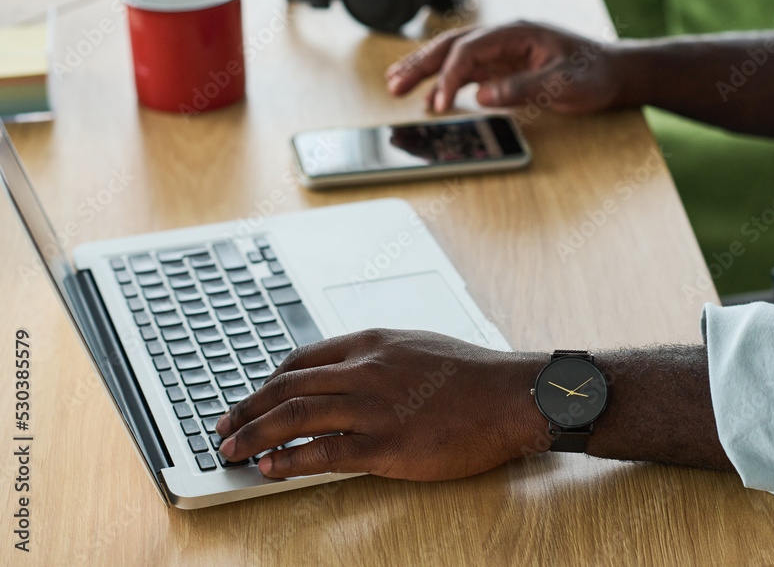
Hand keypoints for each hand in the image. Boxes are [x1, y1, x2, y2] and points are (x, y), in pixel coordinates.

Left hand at [214, 329, 548, 480]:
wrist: (512, 395)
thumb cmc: (471, 375)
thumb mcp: (417, 347)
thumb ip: (376, 358)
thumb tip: (343, 376)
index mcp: (371, 344)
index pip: (300, 361)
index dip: (266, 383)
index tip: (251, 399)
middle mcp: (365, 370)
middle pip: (286, 387)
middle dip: (246, 409)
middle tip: (222, 427)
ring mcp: (374, 408)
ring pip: (294, 417)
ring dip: (254, 435)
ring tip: (231, 450)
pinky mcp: (386, 446)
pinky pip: (323, 453)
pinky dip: (288, 460)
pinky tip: (270, 468)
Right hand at [385, 21, 624, 113]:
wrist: (614, 73)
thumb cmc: (593, 74)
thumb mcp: (563, 84)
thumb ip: (522, 88)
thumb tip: (482, 96)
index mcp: (516, 33)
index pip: (469, 51)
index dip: (449, 78)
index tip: (438, 105)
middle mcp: (503, 38)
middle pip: (451, 46)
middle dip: (420, 65)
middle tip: (394, 86)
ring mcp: (501, 52)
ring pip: (453, 56)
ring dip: (425, 70)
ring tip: (396, 85)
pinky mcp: (503, 67)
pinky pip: (466, 71)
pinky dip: (444, 81)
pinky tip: (429, 93)